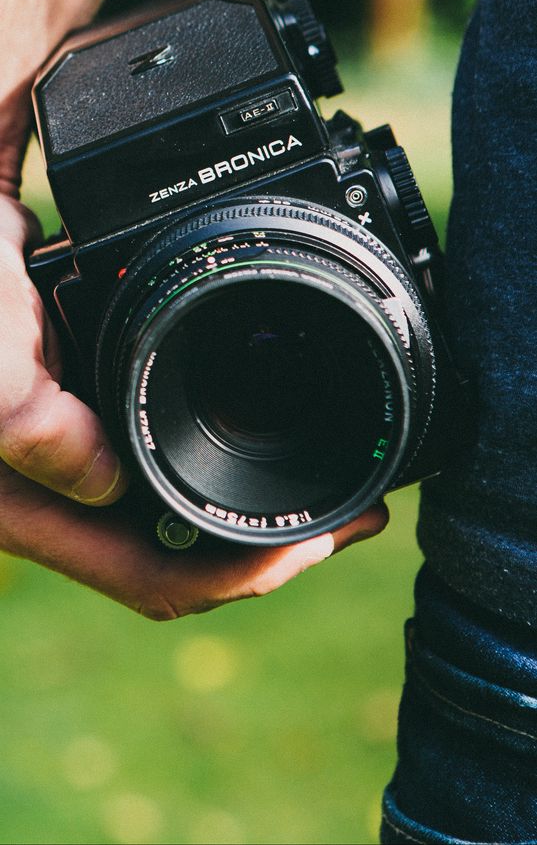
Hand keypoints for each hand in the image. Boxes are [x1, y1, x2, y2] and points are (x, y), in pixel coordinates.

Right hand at [0, 192, 387, 616]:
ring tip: (325, 461)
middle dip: (269, 535)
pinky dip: (216, 431)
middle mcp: (59, 485)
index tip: (329, 532)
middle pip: (182, 546)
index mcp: (35, 504)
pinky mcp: (82, 391)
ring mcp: (75, 439)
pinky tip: (251, 399)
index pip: (158, 574)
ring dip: (248, 486)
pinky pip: (162, 434)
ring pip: (176, 495)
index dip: (250, 570)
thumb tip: (101, 484)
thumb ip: (24, 426)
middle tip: (354, 506)